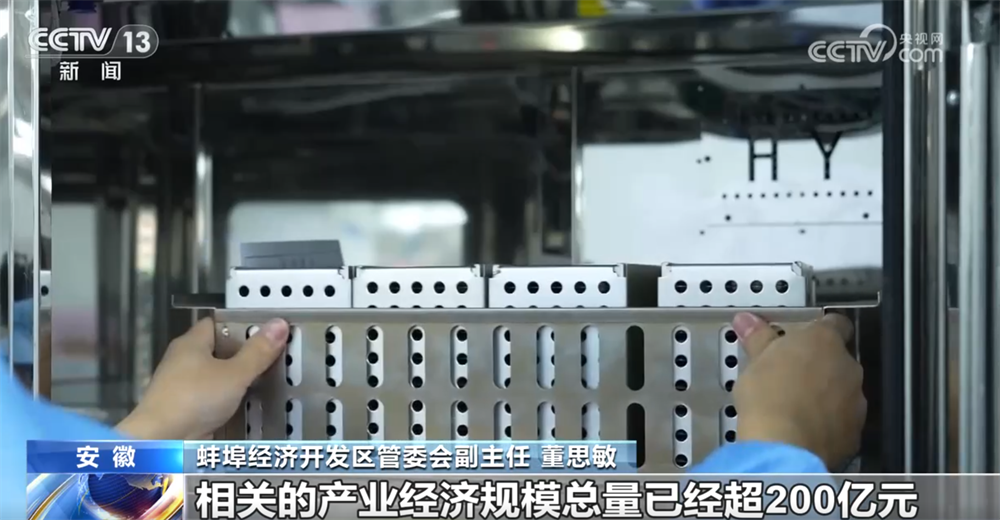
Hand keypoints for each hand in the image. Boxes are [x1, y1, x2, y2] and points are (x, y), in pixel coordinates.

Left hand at [117, 318, 288, 439]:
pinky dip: (228, 401)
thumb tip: (280, 323)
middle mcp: (183, 361)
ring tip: (267, 382)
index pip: (218, 323)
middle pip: (219, 351)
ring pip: (216, 377)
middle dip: (244, 355)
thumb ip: (258, 352)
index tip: (265, 332)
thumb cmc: (194, 399)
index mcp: (191, 343)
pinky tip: (248, 406)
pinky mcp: (183, 409)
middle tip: (273, 357)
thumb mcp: (234, 374)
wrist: (160, 442)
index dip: (241, 325)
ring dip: (238, 381)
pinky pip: (212, 398)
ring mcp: (181, 386)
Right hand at [731, 312, 864, 469]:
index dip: (819, 330)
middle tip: (789, 377)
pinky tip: (804, 429)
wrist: (782, 445)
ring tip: (794, 407)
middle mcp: (847, 368)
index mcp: (824, 342)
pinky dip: (827, 424)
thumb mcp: (755, 360)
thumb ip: (758, 337)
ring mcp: (856, 401)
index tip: (802, 340)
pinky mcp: (854, 433)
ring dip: (825, 396)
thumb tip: (747, 321)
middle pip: (838, 361)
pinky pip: (842, 422)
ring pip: (843, 392)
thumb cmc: (768, 395)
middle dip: (818, 367)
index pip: (835, 324)